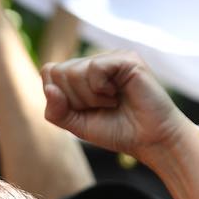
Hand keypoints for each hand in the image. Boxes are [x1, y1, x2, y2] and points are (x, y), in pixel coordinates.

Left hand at [42, 51, 187, 160]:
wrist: (151, 140)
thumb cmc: (117, 132)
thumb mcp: (77, 126)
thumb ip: (56, 111)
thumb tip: (48, 87)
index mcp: (82, 74)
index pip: (49, 72)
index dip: (60, 98)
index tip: (84, 110)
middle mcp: (95, 62)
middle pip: (59, 72)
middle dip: (76, 99)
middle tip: (101, 107)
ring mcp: (110, 57)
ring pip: (74, 71)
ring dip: (90, 97)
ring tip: (112, 102)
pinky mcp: (126, 58)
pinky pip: (94, 68)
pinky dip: (101, 88)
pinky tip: (117, 93)